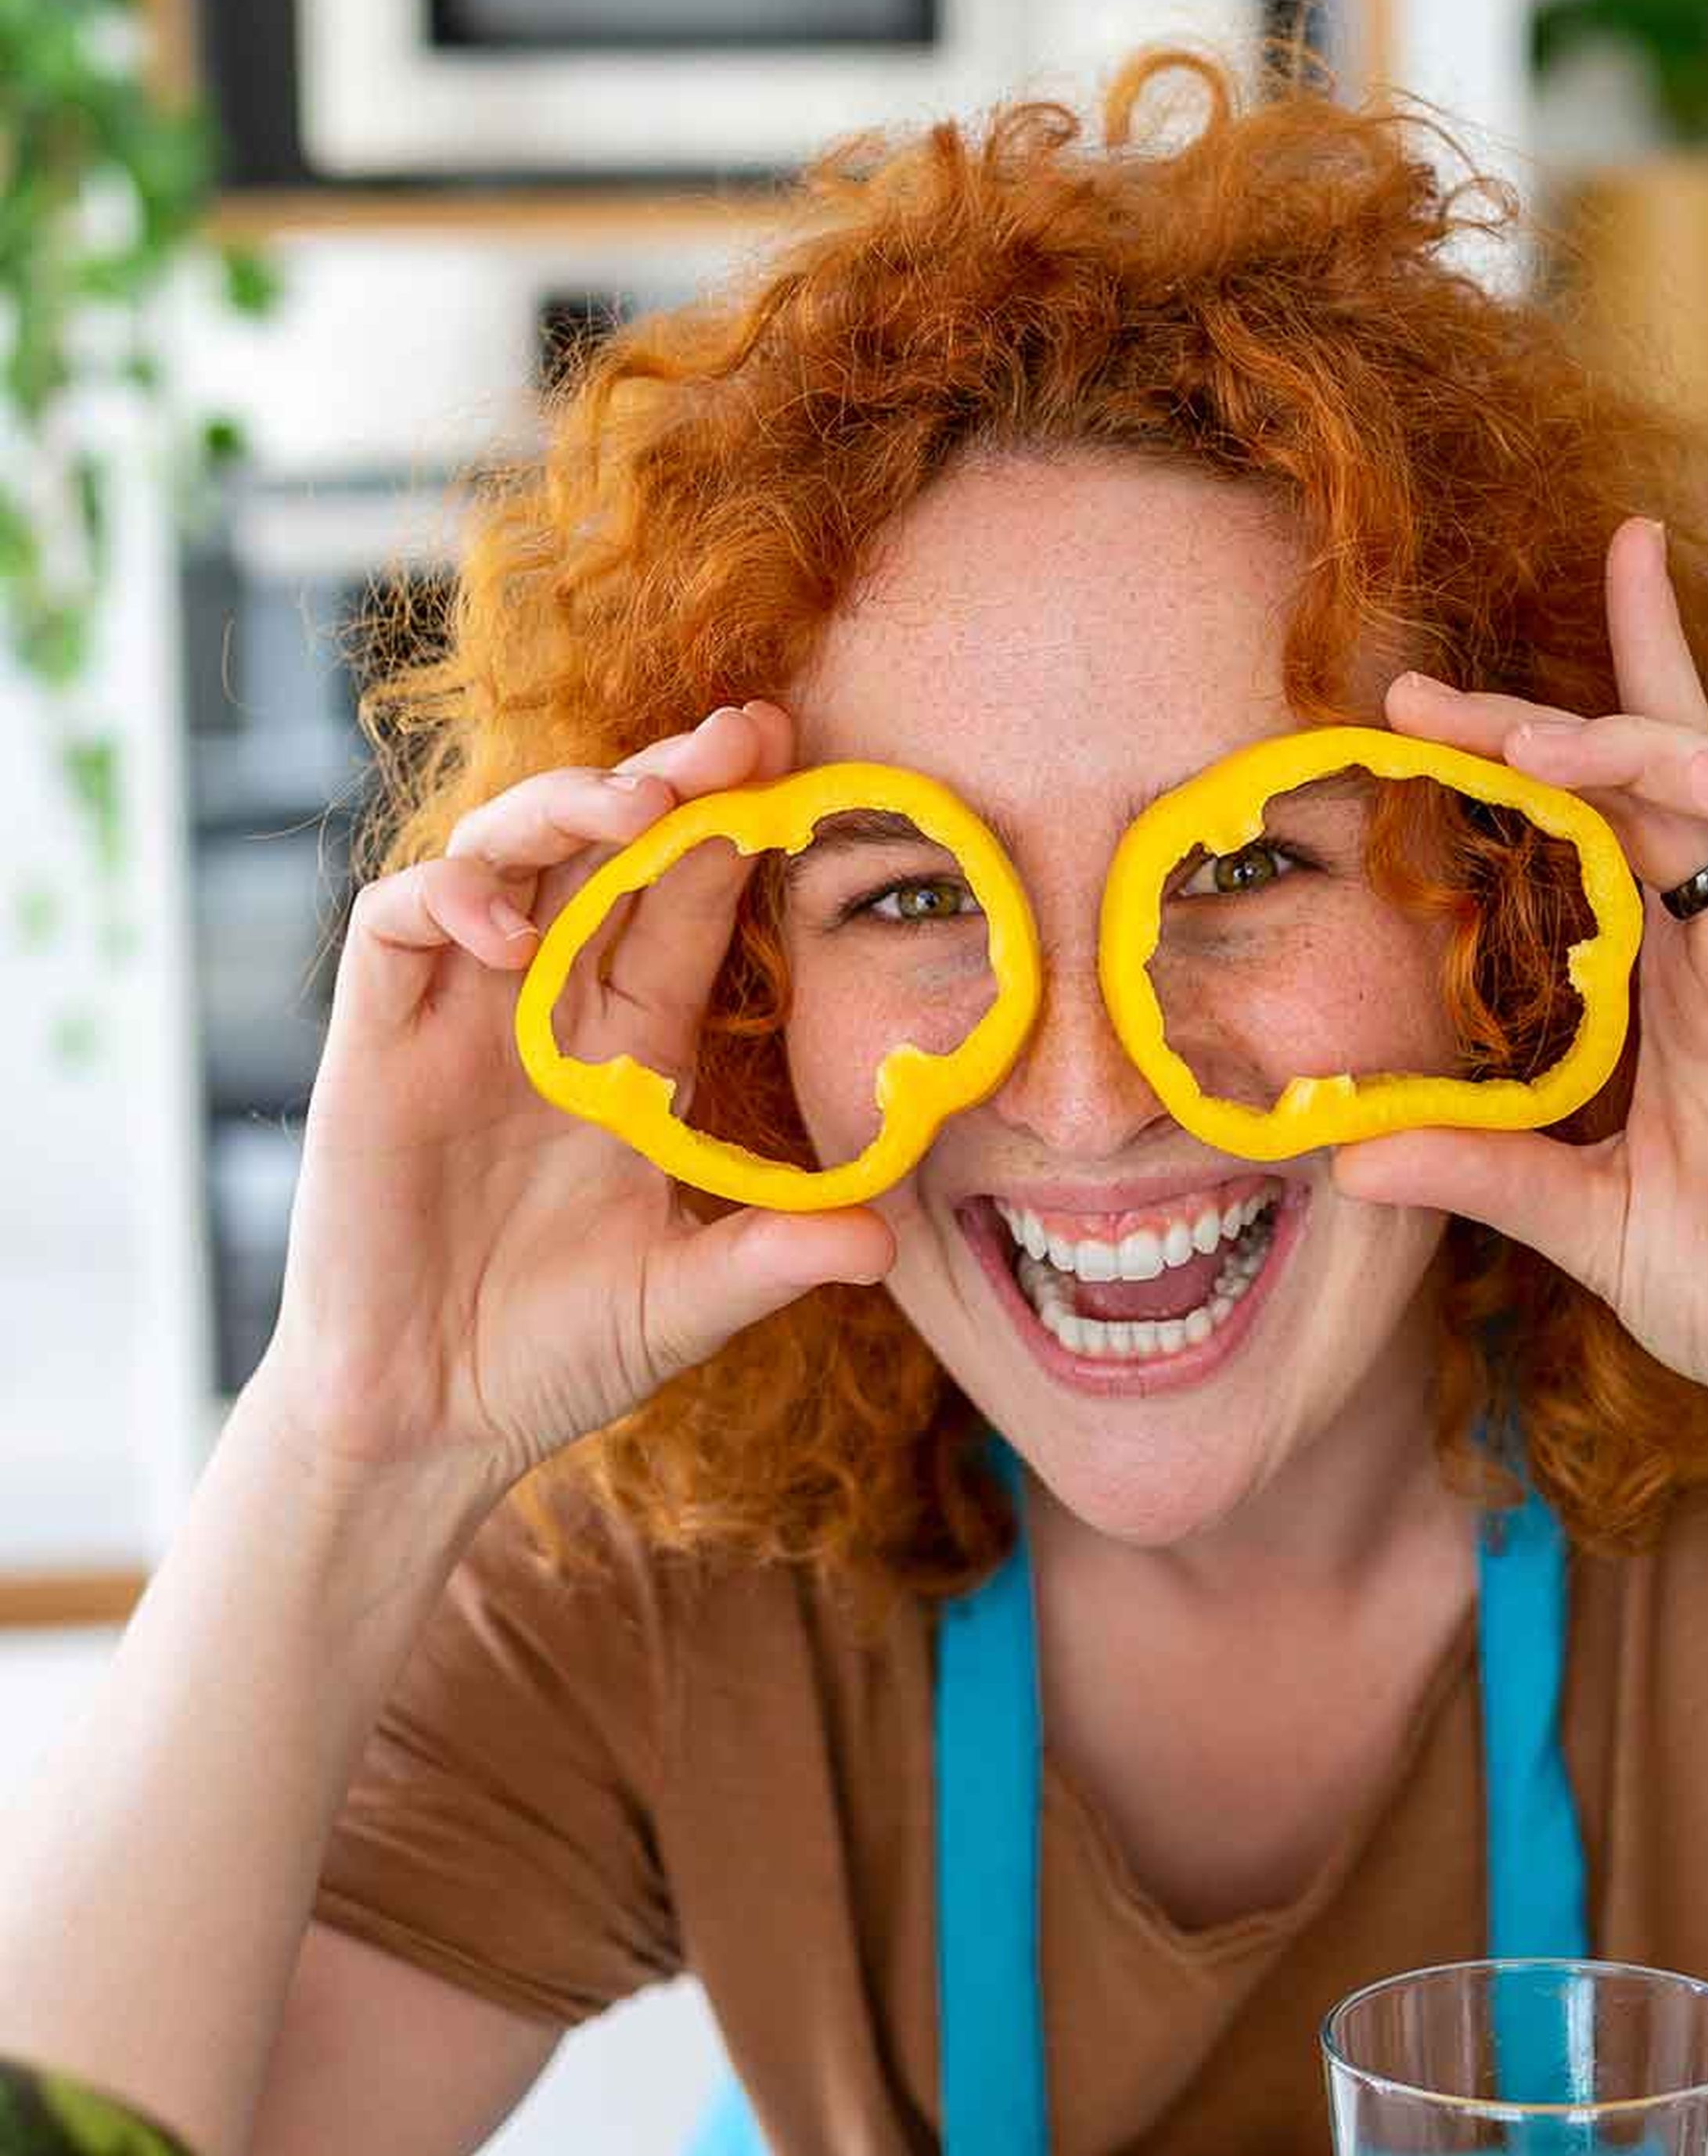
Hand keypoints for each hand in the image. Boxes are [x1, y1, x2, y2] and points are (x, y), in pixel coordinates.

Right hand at [262, 698, 892, 1492]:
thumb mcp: (684, 1300)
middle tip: (745, 734)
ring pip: (500, 856)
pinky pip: (397, 928)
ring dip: (564, 811)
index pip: (686, 907)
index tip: (801, 766)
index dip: (734, 832)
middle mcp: (548, 1009)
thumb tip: (885, 1242)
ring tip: (636, 802)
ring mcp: (457, 1019)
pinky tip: (505, 928)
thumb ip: (772, 1257)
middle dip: (669, 779)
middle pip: (603, 852)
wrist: (426, 1421)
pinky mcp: (374, 1045)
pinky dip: (448, 900)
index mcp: (631, 1047)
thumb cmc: (552, 1354)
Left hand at [1333, 518, 1707, 1470]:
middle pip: (1660, 774)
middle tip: (1420, 681)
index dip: (1536, 742)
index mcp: (1684, 982)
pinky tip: (1686, 772)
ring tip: (1523, 733)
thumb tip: (1345, 1154)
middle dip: (1556, 706)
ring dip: (1643, 740)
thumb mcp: (1586, 1221)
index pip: (1608, 821)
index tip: (1413, 701)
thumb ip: (1481, 1171)